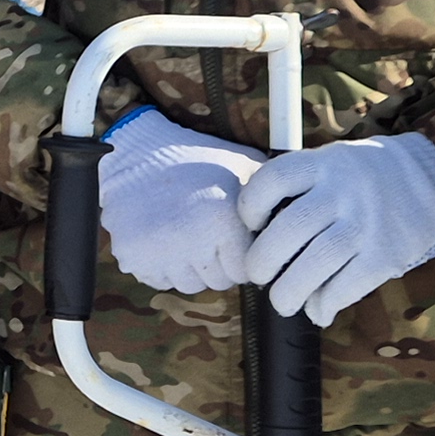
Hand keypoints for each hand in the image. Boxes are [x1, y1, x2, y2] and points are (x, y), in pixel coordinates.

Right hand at [98, 107, 259, 292]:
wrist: (138, 151)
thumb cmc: (197, 159)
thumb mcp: (244, 167)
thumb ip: (274, 197)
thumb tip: (303, 224)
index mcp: (222, 222)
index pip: (246, 270)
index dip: (241, 252)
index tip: (232, 233)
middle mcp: (190, 242)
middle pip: (219, 281)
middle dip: (217, 262)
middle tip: (205, 229)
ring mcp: (158, 252)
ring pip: (189, 284)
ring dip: (190, 266)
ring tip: (183, 229)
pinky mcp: (132, 256)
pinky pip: (158, 279)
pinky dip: (161, 265)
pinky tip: (161, 235)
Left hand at [236, 133, 434, 323]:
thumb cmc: (370, 175)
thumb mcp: (335, 160)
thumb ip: (301, 186)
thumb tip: (259, 231)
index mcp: (325, 164)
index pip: (273, 180)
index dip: (251, 206)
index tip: (252, 224)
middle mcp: (343, 191)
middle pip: (289, 230)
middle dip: (263, 260)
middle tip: (258, 274)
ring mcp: (365, 223)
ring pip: (315, 264)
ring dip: (289, 292)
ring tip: (283, 301)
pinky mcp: (386, 254)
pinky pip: (346, 285)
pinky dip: (326, 303)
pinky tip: (318, 310)